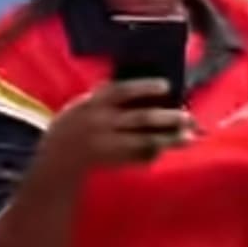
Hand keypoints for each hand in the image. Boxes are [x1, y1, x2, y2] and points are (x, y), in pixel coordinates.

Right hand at [40, 79, 194, 178]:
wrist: (58, 155)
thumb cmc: (75, 123)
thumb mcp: (83, 105)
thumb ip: (106, 97)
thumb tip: (142, 87)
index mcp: (92, 105)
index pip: (121, 91)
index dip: (144, 87)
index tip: (166, 85)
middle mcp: (100, 124)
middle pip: (139, 119)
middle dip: (166, 118)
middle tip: (187, 117)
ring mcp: (108, 144)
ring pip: (143, 141)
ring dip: (168, 139)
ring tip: (189, 137)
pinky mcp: (113, 160)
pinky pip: (139, 156)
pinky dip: (154, 153)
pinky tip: (167, 148)